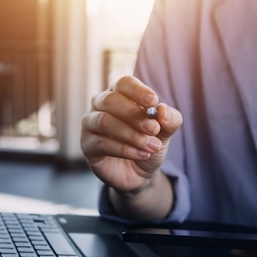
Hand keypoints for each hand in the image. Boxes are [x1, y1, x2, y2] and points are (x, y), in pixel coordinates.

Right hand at [80, 75, 181, 192]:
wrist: (140, 172)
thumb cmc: (149, 142)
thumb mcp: (165, 131)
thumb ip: (169, 119)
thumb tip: (162, 110)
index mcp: (120, 94)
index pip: (124, 84)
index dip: (137, 91)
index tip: (153, 101)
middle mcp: (101, 104)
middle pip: (110, 100)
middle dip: (134, 115)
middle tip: (154, 129)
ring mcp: (91, 124)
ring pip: (104, 121)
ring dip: (131, 135)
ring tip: (152, 146)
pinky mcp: (87, 145)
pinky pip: (102, 143)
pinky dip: (125, 150)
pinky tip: (142, 154)